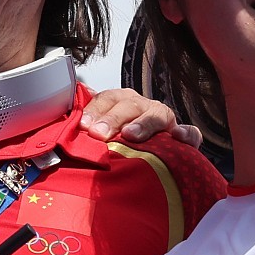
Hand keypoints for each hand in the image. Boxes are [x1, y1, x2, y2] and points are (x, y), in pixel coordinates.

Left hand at [80, 88, 201, 148]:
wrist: (151, 156)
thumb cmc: (119, 144)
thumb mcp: (101, 134)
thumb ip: (86, 127)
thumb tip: (64, 127)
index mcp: (121, 102)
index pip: (106, 99)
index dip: (95, 110)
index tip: (84, 125)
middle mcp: (142, 107)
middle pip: (128, 105)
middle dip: (112, 118)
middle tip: (98, 133)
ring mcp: (163, 119)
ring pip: (156, 114)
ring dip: (143, 124)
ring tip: (131, 135)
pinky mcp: (182, 135)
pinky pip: (189, 132)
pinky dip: (187, 134)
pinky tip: (179, 137)